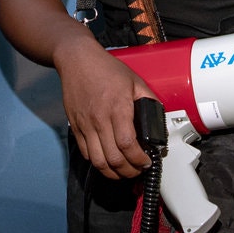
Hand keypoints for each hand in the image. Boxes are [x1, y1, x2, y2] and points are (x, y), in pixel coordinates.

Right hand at [54, 35, 158, 178]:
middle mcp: (100, 119)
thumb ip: (148, 99)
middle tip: (137, 171)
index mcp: (117, 107)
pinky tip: (107, 161)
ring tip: (123, 172)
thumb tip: (157, 117)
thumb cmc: (104, 68)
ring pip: (98, 161)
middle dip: (129, 171)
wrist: (77, 60)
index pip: (128, 144)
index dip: (139, 160)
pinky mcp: (75, 126)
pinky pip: (85, 153)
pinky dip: (97, 163)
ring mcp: (85, 125)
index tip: (146, 162)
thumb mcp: (134, 80)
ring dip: (112, 173)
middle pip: (113, 158)